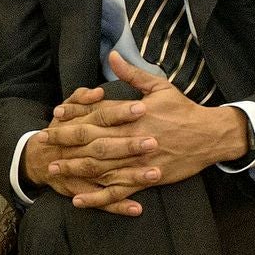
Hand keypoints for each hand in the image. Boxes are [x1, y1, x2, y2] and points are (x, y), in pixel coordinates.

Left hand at [29, 54, 249, 215]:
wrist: (210, 136)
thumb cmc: (184, 109)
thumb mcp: (159, 86)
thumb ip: (132, 74)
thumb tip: (112, 55)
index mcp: (133, 114)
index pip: (96, 114)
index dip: (74, 115)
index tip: (55, 115)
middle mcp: (131, 137)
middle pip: (92, 141)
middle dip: (66, 142)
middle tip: (44, 144)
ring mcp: (137, 161)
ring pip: (100, 167)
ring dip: (74, 169)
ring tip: (52, 170)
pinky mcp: (145, 179)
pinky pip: (117, 191)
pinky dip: (97, 197)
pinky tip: (79, 199)